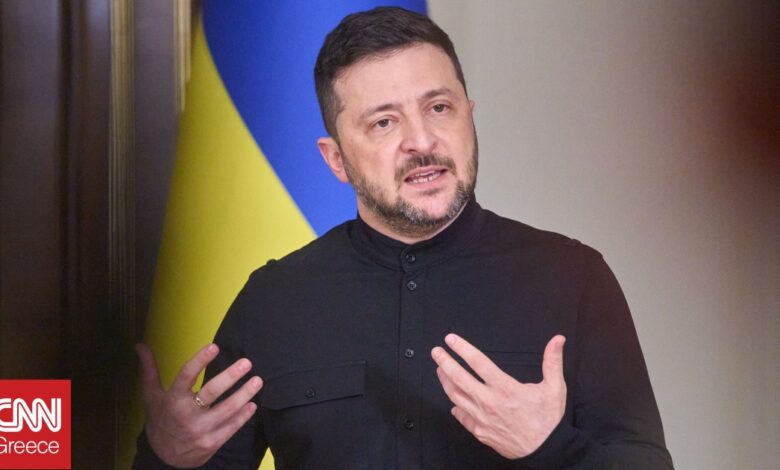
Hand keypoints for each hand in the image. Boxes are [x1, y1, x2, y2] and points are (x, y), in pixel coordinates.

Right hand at [135, 343, 262, 466]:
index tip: (215, 347)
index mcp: (172, 399)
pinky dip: (243, 416)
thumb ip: (150, 370)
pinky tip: (253, 404)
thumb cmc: (160, 420)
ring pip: (227, 410)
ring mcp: (200, 430)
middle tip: (247, 363)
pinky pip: (231, 428)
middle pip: (212, 392)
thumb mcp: (151, 396)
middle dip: (231, 376)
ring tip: (258, 381)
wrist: (164, 457)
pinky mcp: (211, 443)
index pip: (186, 376)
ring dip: (244, 394)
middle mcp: (186, 414)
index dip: (200, 361)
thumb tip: (140, 345)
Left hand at [431, 333, 565, 458]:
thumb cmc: (548, 420)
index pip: (478, 363)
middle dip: (445, 362)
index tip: (451, 340)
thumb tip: (557, 340)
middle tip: (436, 352)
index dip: (462, 349)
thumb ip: (552, 361)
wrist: (546, 451)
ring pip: (456, 396)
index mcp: (505, 388)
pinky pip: (462, 417)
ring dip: (445, 382)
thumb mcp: (554, 387)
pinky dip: (455, 407)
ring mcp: (482, 418)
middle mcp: (489, 402)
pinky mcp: (480, 431)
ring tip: (440, 370)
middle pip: (459, 378)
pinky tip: (452, 402)